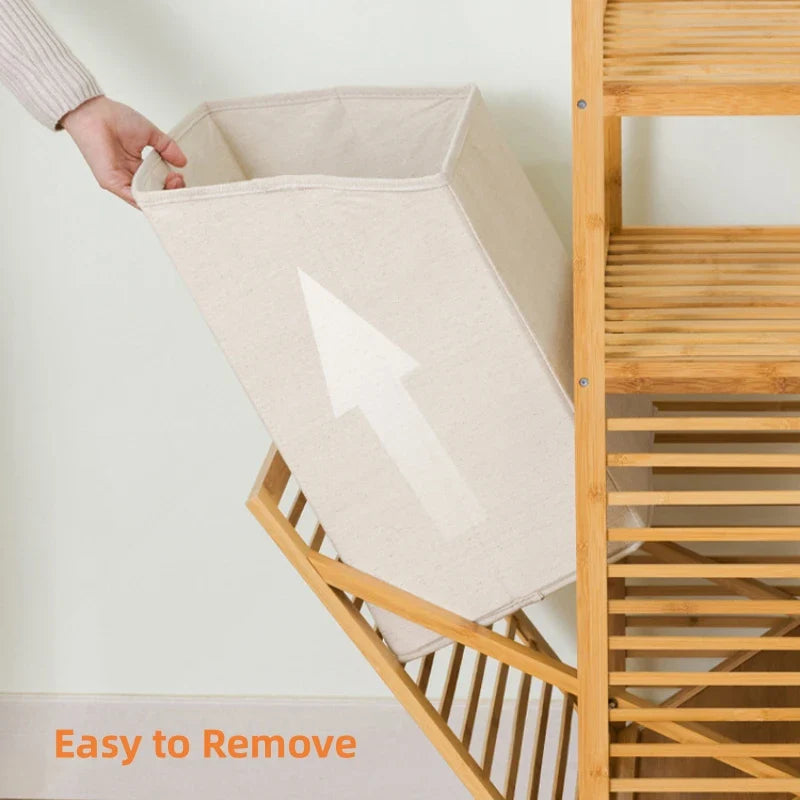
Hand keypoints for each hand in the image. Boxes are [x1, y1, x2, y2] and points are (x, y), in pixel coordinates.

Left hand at [61, 96, 185, 206]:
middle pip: (154, 195)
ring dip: (162, 194)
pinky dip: (148, 198)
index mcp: (138, 168)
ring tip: (173, 182)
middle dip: (170, 191)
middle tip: (178, 179)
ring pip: (146, 199)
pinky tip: (160, 192)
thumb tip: (183, 162)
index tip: (179, 174)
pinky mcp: (112, 183)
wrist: (94, 112)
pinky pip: (133, 198)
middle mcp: (129, 178)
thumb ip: (167, 148)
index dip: (171, 184)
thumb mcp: (150, 134)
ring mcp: (120, 182)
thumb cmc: (115, 118)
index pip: (158, 185)